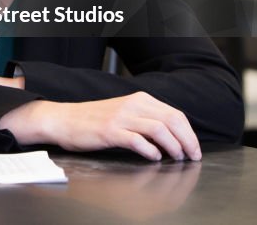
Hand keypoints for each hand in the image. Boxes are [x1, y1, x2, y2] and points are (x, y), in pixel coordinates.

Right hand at [0, 92, 200, 160]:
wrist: (63, 120)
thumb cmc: (92, 120)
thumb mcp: (123, 112)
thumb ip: (145, 118)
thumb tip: (172, 136)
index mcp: (139, 99)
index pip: (175, 114)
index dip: (189, 133)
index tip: (193, 148)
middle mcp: (132, 105)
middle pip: (172, 120)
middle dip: (187, 141)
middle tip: (191, 156)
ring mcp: (121, 117)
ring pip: (159, 130)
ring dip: (173, 146)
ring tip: (175, 158)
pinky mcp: (110, 131)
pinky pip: (138, 140)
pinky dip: (151, 150)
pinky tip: (153, 157)